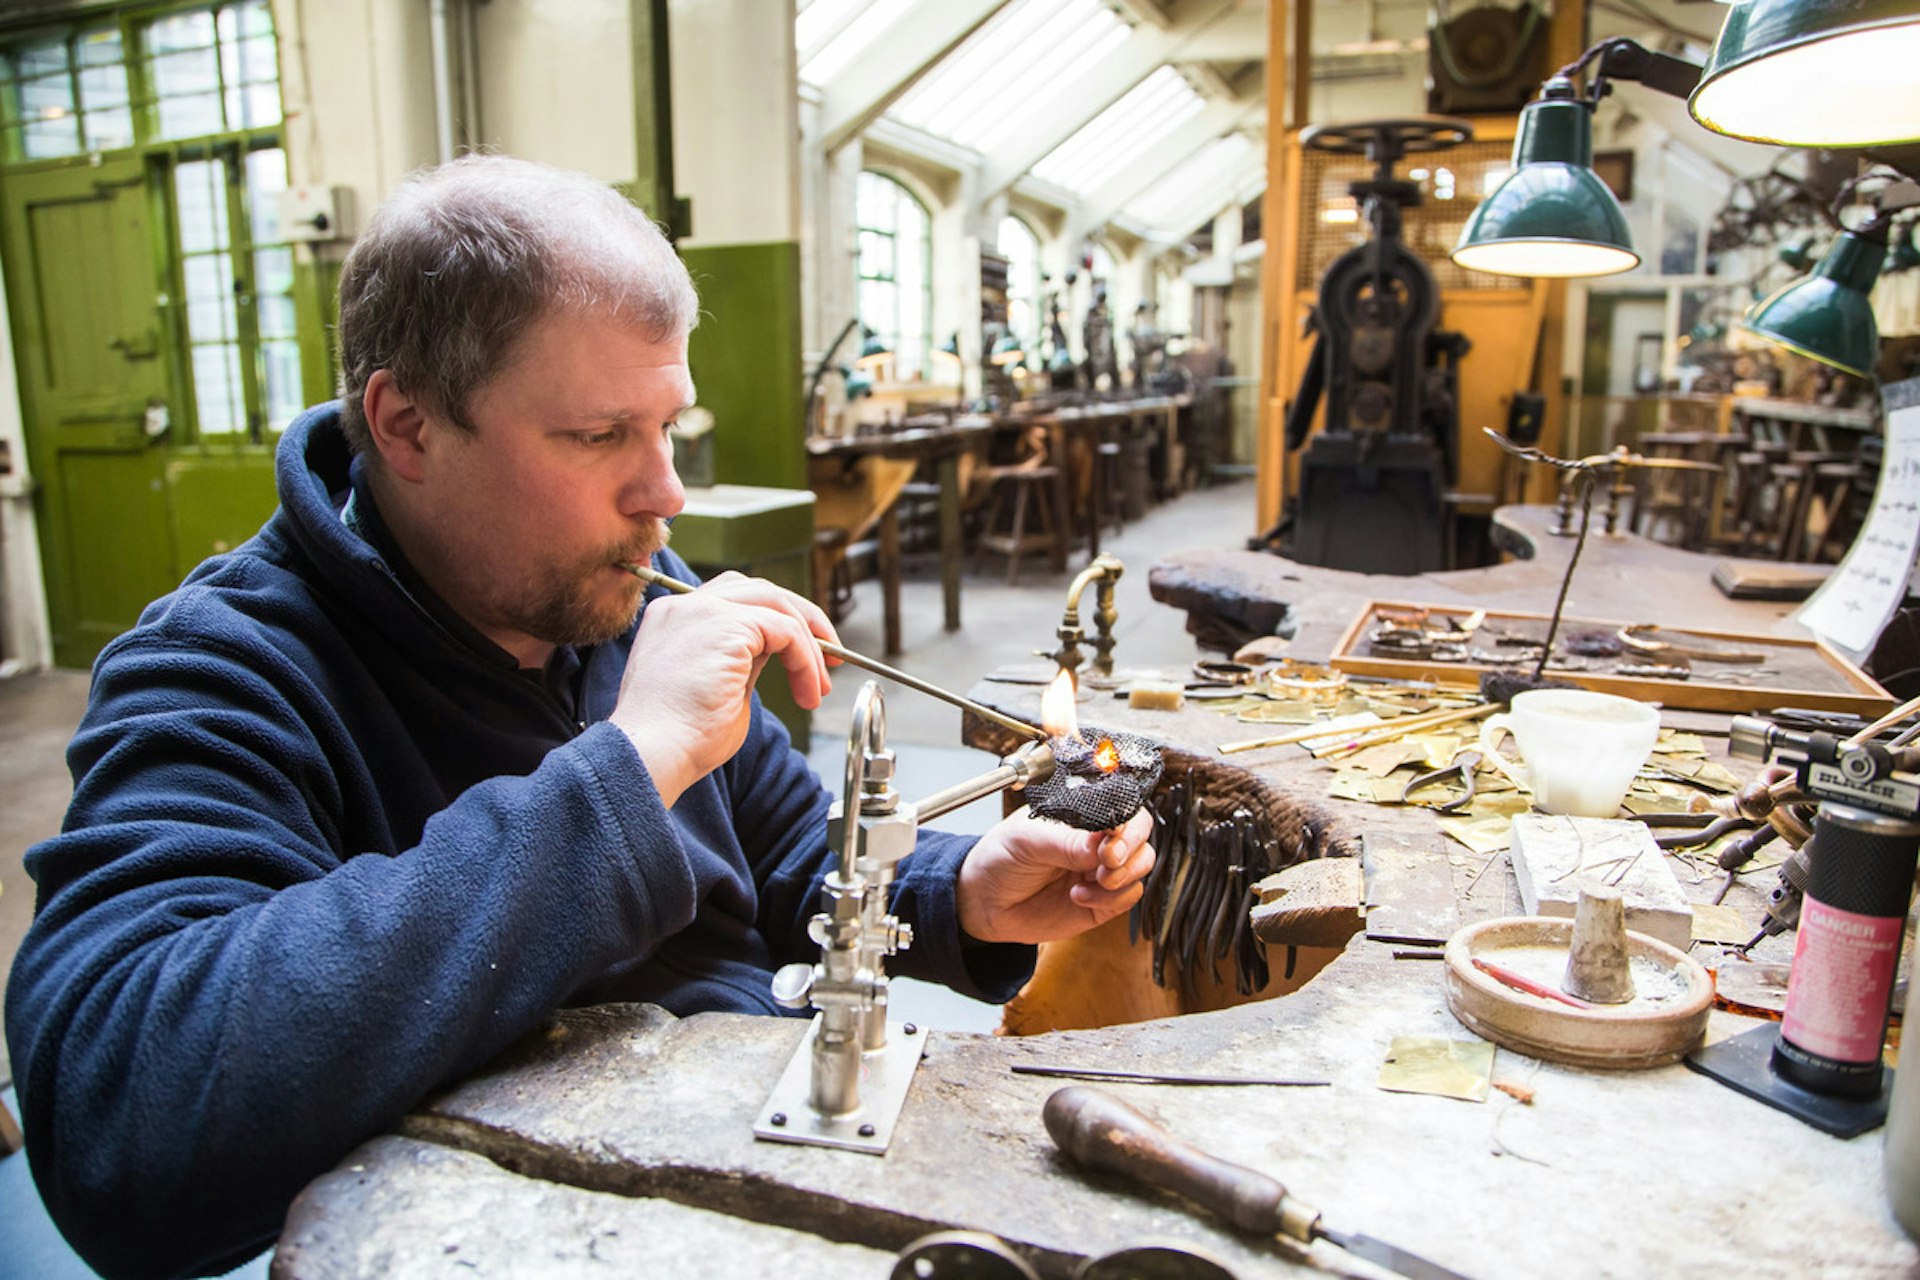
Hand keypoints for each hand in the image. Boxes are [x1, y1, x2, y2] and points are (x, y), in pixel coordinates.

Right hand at [610, 571, 837, 804]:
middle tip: (830, 659)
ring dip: (809, 644)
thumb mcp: (720, 687)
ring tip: (819, 684)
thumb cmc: (680, 739)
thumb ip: (744, 660)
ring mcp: (702, 610)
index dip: (777, 621)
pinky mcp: (725, 625)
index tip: (807, 655)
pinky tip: (806, 689)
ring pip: (776, 604)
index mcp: (675, 619)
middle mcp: (684, 606)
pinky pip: (784, 629)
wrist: (653, 755)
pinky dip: (804, 658)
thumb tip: (777, 651)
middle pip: (759, 590)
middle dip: (803, 621)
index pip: (736, 599)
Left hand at [956, 807, 1154, 944]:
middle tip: (1106, 861)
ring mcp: (1100, 868)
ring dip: (1124, 874)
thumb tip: (1103, 844)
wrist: (984, 902)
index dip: (1125, 819)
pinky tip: (1078, 895)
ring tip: (1094, 879)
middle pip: (1141, 832)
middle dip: (1131, 847)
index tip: (1111, 835)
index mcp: (1081, 812)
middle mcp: (1096, 838)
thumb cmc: (1001, 857)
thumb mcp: (1026, 840)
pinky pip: (1128, 897)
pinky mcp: (1102, 900)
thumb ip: (1065, 842)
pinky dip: (1110, 898)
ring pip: (1142, 864)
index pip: (1120, 804)